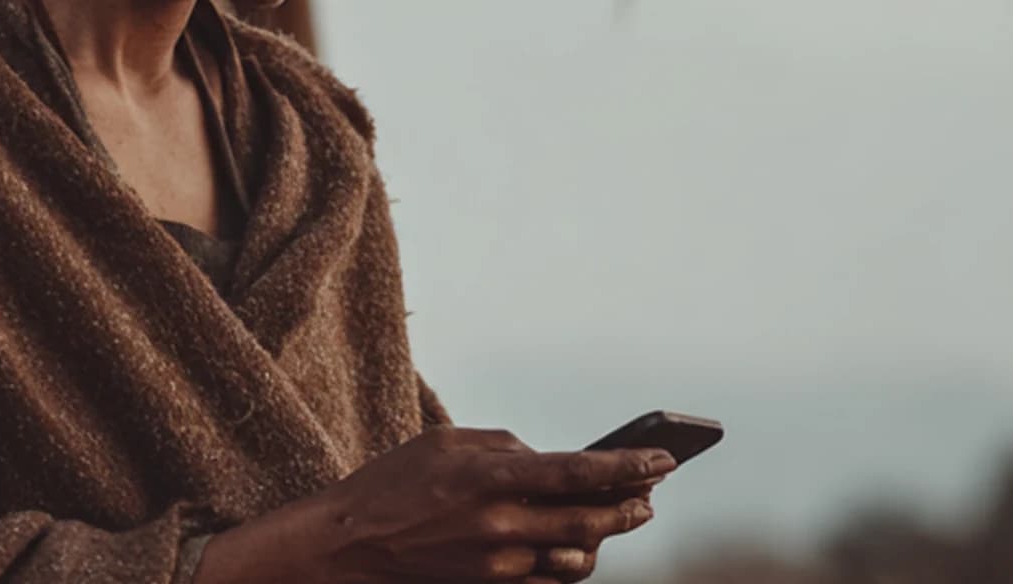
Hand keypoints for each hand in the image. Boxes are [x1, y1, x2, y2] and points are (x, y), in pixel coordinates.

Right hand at [194, 426, 673, 583]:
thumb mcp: (446, 442)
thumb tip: (548, 459)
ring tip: (620, 518)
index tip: (663, 459)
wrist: (349, 546)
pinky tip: (579, 546)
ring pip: (578, 558)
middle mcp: (502, 526)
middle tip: (650, 496)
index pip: (581, 472)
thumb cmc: (395, 483)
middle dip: (630, 507)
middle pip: (592, 520)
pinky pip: (550, 582)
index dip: (630, 466)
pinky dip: (571, 563)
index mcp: (492, 478)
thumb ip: (504, 446)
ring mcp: (499, 565)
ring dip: (605, 538)